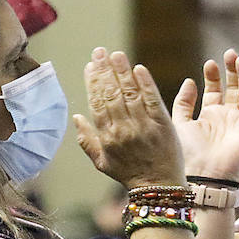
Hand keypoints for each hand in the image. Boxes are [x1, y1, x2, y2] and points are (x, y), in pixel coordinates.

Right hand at [73, 48, 183, 188]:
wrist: (158, 187)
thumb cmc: (128, 174)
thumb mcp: (101, 162)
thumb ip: (87, 140)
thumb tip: (76, 116)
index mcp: (107, 138)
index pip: (97, 103)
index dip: (93, 82)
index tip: (90, 65)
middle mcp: (123, 130)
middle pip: (111, 94)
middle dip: (104, 70)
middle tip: (100, 52)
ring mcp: (143, 126)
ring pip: (130, 93)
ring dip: (122, 71)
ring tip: (116, 54)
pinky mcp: (162, 124)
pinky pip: (152, 99)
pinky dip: (145, 83)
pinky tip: (138, 69)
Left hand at [173, 50, 238, 182]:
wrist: (203, 175)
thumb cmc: (189, 153)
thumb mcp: (180, 122)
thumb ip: (183, 102)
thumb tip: (190, 80)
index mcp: (210, 115)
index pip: (216, 90)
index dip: (214, 75)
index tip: (209, 63)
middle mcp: (228, 117)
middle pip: (234, 87)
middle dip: (233, 70)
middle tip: (230, 53)